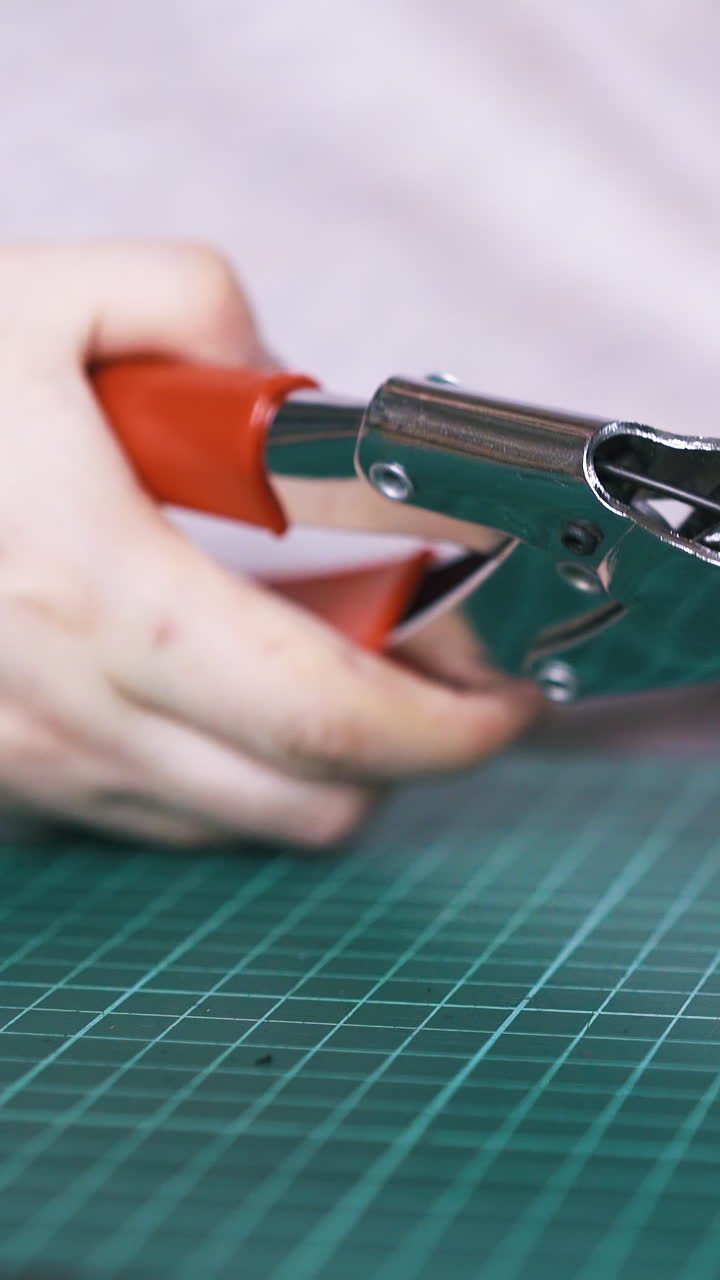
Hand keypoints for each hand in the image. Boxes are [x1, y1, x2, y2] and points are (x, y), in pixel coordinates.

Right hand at [0, 240, 541, 846]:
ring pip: (244, 822)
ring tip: (325, 656)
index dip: (445, 722)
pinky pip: (168, 814)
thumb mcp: (51, 297)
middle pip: (308, 801)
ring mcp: (39, 764)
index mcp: (100, 592)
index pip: (325, 715)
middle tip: (433, 666)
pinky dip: (233, 768)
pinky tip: (222, 680)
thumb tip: (277, 393)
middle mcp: (72, 709)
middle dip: (408, 750)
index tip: (502, 694)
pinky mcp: (15, 782)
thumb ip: (199, 307)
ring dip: (319, 757)